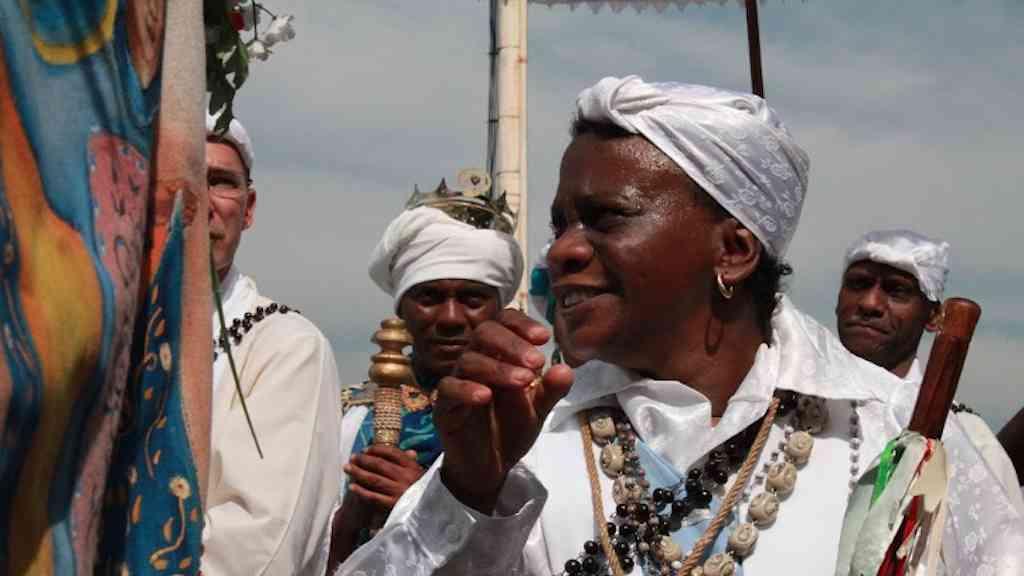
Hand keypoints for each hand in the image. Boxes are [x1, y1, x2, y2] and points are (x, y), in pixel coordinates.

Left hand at [344, 445, 424, 511]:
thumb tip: (411, 452)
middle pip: (380, 464)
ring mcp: (399, 491)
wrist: (433, 514)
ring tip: (347, 468)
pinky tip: (351, 486)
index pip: (392, 453)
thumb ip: (415, 465)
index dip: (377, 449)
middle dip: (364, 459)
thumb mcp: (424, 477)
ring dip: (358, 472)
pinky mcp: (393, 505)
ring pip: (374, 479)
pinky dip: (361, 491)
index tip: (366, 449)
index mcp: (413, 467)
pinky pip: (373, 497)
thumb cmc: (426, 493)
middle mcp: (406, 477)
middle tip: (352, 457)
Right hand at [434, 309, 573, 513]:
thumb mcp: (537, 410)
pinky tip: (485, 396)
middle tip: (536, 362)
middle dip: (511, 344)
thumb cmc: (510, 430)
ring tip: (523, 382)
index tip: (544, 337)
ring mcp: (457, 382)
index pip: (502, 323)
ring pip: (469, 360)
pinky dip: (466, 389)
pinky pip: (449, 389)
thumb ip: (551, 390)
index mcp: (497, 356)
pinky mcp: (444, 407)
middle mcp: (475, 362)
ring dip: (498, 368)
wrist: (490, 468)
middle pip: (483, 333)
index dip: (521, 324)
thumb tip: (565, 368)